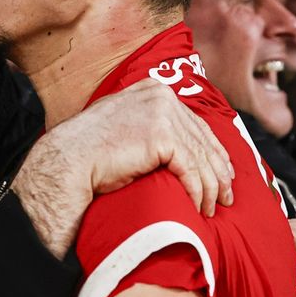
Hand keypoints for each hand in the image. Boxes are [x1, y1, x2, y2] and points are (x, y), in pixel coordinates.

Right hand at [15, 78, 234, 256]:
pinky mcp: (162, 137)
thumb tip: (174, 146)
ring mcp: (163, 114)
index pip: (195, 123)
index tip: (224, 171)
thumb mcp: (126, 125)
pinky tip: (200, 206)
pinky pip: (191, 170)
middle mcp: (162, 97)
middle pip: (203, 139)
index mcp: (154, 90)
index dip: (213, 150)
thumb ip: (149, 125)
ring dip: (211, 187)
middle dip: (218, 170)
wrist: (69, 160)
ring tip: (214, 207)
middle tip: (226, 194)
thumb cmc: (91, 150)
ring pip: (200, 157)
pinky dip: (198, 192)